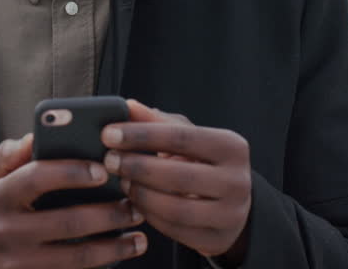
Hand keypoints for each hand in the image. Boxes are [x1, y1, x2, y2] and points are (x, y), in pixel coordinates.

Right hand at [0, 134, 148, 268]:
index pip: (36, 178)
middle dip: (108, 214)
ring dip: (113, 247)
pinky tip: (119, 255)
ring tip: (139, 236)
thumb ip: (9, 156)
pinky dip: (100, 266)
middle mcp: (7, 231)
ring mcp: (19, 262)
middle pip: (67, 222)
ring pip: (76, 257)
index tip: (102, 169)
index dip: (71, 172)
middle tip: (134, 204)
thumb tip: (35, 136)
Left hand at [102, 101, 251, 262]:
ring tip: (122, 181)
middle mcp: (237, 182)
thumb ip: (157, 121)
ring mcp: (230, 215)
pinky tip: (134, 202)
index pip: (182, 137)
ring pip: (175, 208)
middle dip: (138, 167)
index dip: (142, 135)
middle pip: (178, 175)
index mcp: (232, 147)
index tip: (109, 134)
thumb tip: (127, 106)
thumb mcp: (187, 136)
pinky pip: (174, 230)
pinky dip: (149, 215)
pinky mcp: (217, 240)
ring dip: (141, 194)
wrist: (232, 202)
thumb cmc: (203, 161)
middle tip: (110, 161)